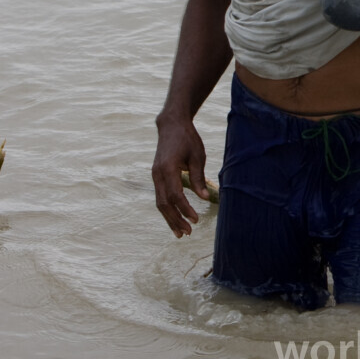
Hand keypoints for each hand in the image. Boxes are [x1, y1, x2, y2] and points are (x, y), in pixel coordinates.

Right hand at [152, 116, 208, 236]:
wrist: (171, 125)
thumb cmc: (187, 139)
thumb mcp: (197, 156)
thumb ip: (198, 178)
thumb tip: (204, 198)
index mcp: (168, 168)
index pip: (175, 195)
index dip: (185, 209)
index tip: (195, 219)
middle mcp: (157, 174)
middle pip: (164, 203)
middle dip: (175, 220)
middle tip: (188, 233)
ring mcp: (155, 176)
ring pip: (160, 202)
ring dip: (170, 219)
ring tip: (180, 233)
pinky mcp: (156, 176)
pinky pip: (160, 196)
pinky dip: (167, 209)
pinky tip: (175, 218)